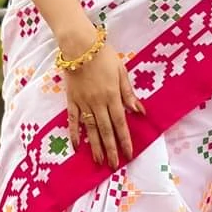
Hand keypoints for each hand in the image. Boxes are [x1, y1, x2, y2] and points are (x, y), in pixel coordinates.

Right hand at [63, 34, 145, 168]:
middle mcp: (99, 103)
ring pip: (90, 129)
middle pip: (106, 130)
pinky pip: (73, 120)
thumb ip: (129, 93)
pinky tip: (77, 147)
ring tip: (98, 161)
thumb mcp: (122, 71)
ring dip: (95, 146)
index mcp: (113, 96)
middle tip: (113, 165)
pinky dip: (74, 134)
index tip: (128, 154)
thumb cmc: (103, 56)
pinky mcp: (72, 100)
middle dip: (111, 149)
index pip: (121, 123)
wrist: (79, 46)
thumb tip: (139, 111)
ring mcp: (84, 103)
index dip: (125, 140)